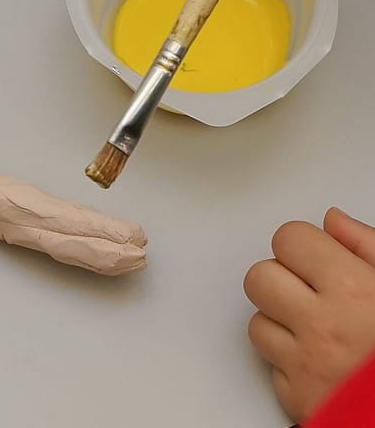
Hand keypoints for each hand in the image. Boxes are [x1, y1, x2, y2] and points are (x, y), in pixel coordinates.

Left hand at [243, 208, 374, 422]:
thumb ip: (368, 248)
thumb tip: (334, 221)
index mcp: (352, 292)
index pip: (288, 239)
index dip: (303, 247)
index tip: (318, 259)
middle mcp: (323, 327)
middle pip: (260, 277)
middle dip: (282, 280)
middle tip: (314, 294)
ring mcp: (307, 366)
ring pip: (258, 322)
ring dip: (282, 324)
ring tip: (321, 332)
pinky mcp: (298, 401)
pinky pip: (272, 368)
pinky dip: (290, 365)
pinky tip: (321, 363)